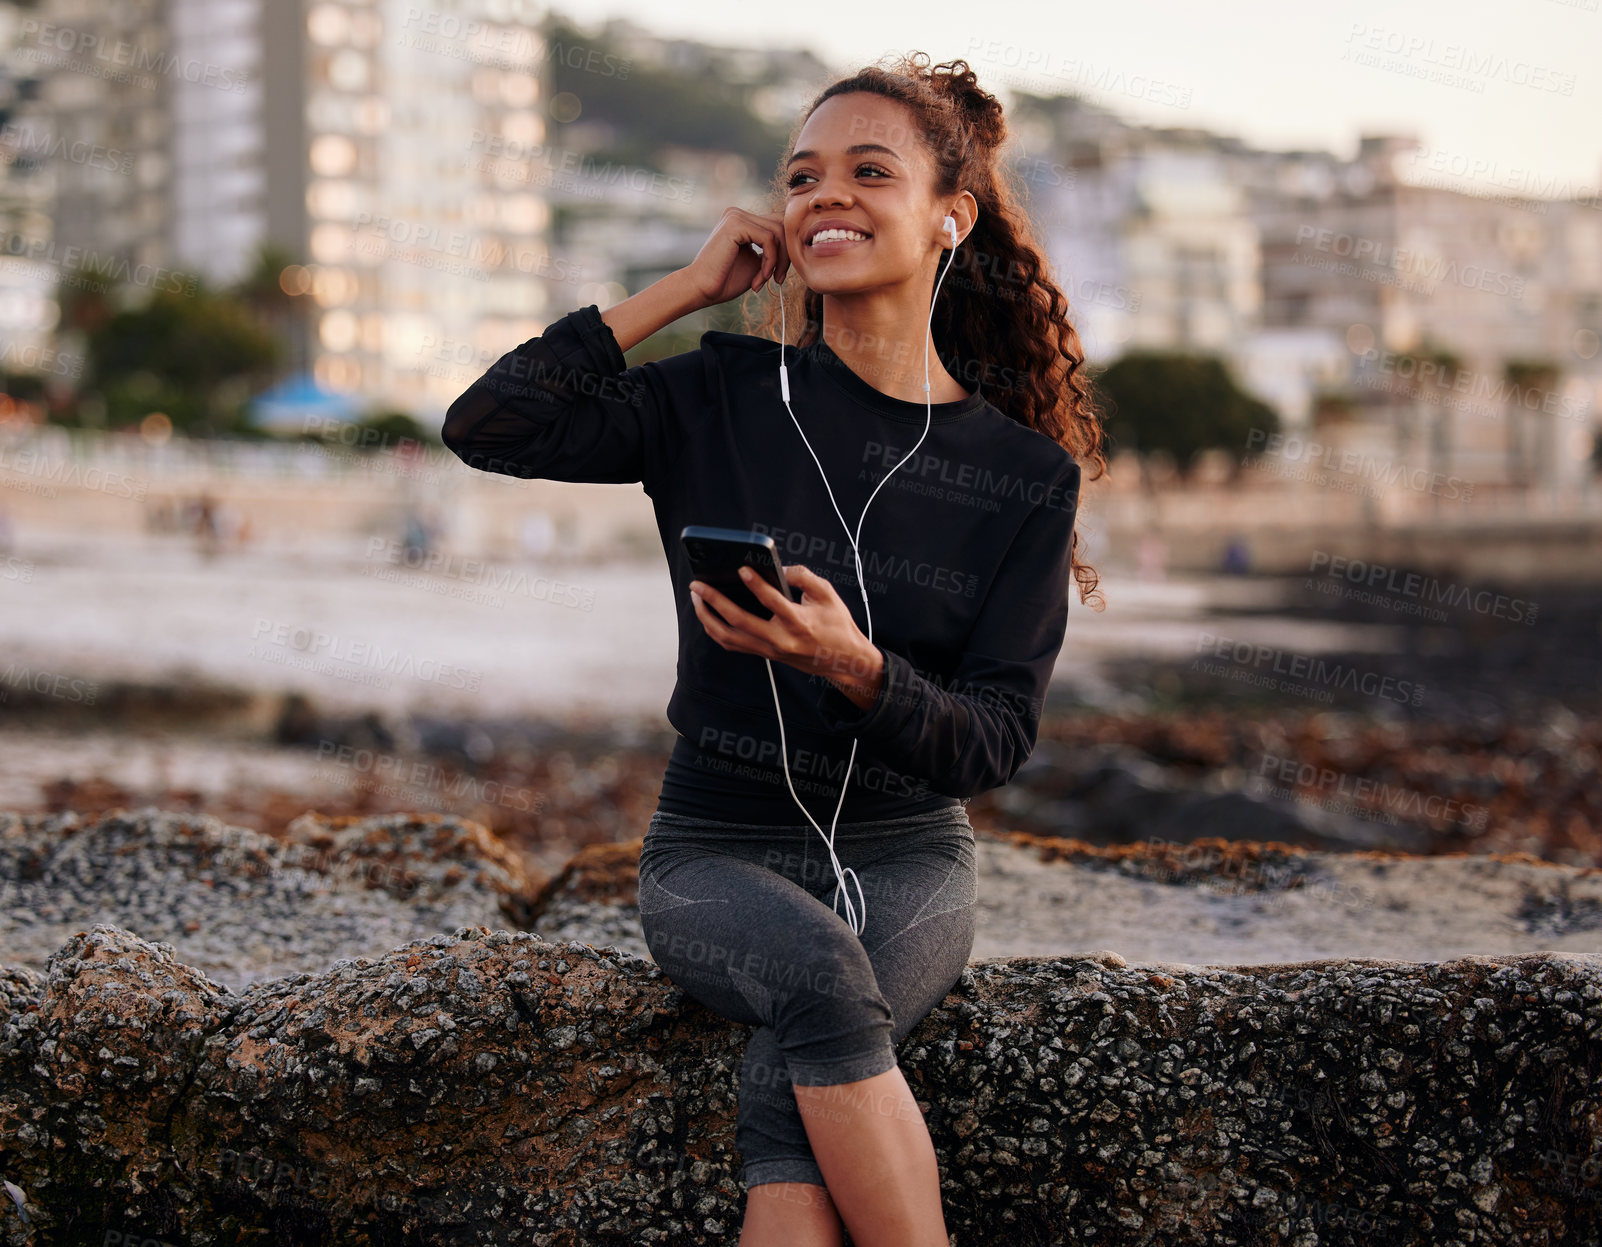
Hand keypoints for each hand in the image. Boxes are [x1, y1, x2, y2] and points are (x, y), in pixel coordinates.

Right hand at [680, 207, 791, 307]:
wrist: (701, 290)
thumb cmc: (725, 281)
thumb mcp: (756, 262)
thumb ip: (771, 250)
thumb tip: (793, 245)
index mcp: (741, 221)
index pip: (777, 226)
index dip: (784, 251)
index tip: (780, 275)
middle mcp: (738, 214)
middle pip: (781, 225)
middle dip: (785, 255)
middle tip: (779, 279)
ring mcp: (736, 216)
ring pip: (778, 232)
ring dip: (778, 261)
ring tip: (766, 280)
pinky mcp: (736, 224)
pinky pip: (769, 238)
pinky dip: (770, 260)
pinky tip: (761, 276)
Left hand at [688, 563, 885, 706]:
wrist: (842, 660)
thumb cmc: (836, 624)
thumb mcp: (827, 594)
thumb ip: (804, 577)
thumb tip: (778, 568)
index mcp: (798, 622)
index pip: (772, 602)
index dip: (756, 584)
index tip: (741, 568)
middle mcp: (780, 639)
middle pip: (739, 621)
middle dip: (714, 601)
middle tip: (698, 584)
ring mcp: (769, 649)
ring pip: (729, 637)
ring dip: (707, 617)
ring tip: (696, 597)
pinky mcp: (765, 654)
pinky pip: (732, 644)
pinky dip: (716, 630)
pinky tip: (708, 614)